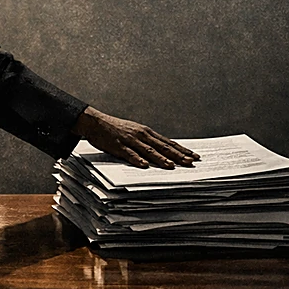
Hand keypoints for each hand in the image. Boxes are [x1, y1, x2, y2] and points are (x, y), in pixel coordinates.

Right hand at [71, 106, 199, 168]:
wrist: (95, 122)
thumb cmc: (115, 129)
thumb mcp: (134, 132)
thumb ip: (146, 141)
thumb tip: (161, 152)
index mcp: (146, 132)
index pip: (168, 142)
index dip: (182, 150)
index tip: (194, 156)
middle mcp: (141, 135)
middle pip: (162, 147)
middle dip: (178, 155)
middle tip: (191, 163)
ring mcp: (130, 140)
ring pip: (149, 151)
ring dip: (161, 159)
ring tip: (172, 166)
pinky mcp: (118, 145)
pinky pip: (129, 154)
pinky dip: (137, 159)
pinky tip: (144, 165)